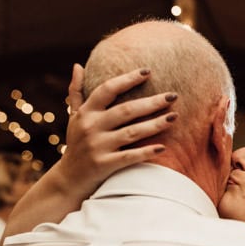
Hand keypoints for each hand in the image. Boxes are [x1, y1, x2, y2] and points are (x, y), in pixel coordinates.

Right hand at [57, 64, 178, 190]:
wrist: (69, 179)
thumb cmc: (77, 144)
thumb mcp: (74, 117)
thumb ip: (76, 92)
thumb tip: (77, 65)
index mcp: (86, 112)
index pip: (107, 90)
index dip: (127, 79)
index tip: (148, 71)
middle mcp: (91, 127)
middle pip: (126, 110)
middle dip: (151, 102)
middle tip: (173, 96)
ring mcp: (97, 146)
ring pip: (131, 132)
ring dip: (155, 124)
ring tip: (175, 117)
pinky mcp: (104, 165)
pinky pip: (129, 157)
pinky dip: (146, 152)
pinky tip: (163, 147)